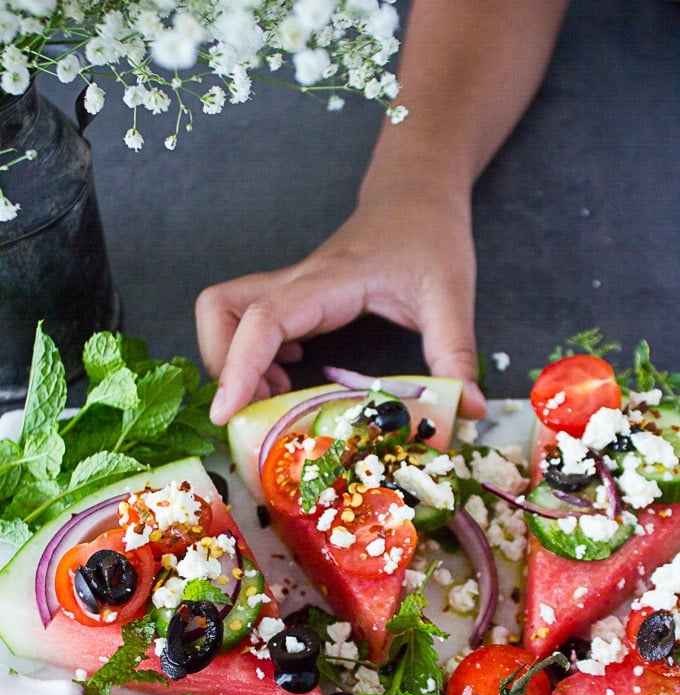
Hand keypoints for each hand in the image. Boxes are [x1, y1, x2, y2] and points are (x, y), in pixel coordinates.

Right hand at [196, 180, 486, 424]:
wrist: (417, 192)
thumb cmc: (431, 234)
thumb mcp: (451, 296)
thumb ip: (456, 354)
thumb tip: (467, 411)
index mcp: (328, 282)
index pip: (263, 320)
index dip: (238, 368)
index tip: (225, 413)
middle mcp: (297, 282)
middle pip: (221, 309)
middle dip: (222, 364)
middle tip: (258, 407)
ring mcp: (291, 286)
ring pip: (224, 311)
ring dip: (231, 358)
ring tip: (273, 394)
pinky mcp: (294, 294)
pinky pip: (247, 321)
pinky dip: (250, 354)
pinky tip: (288, 374)